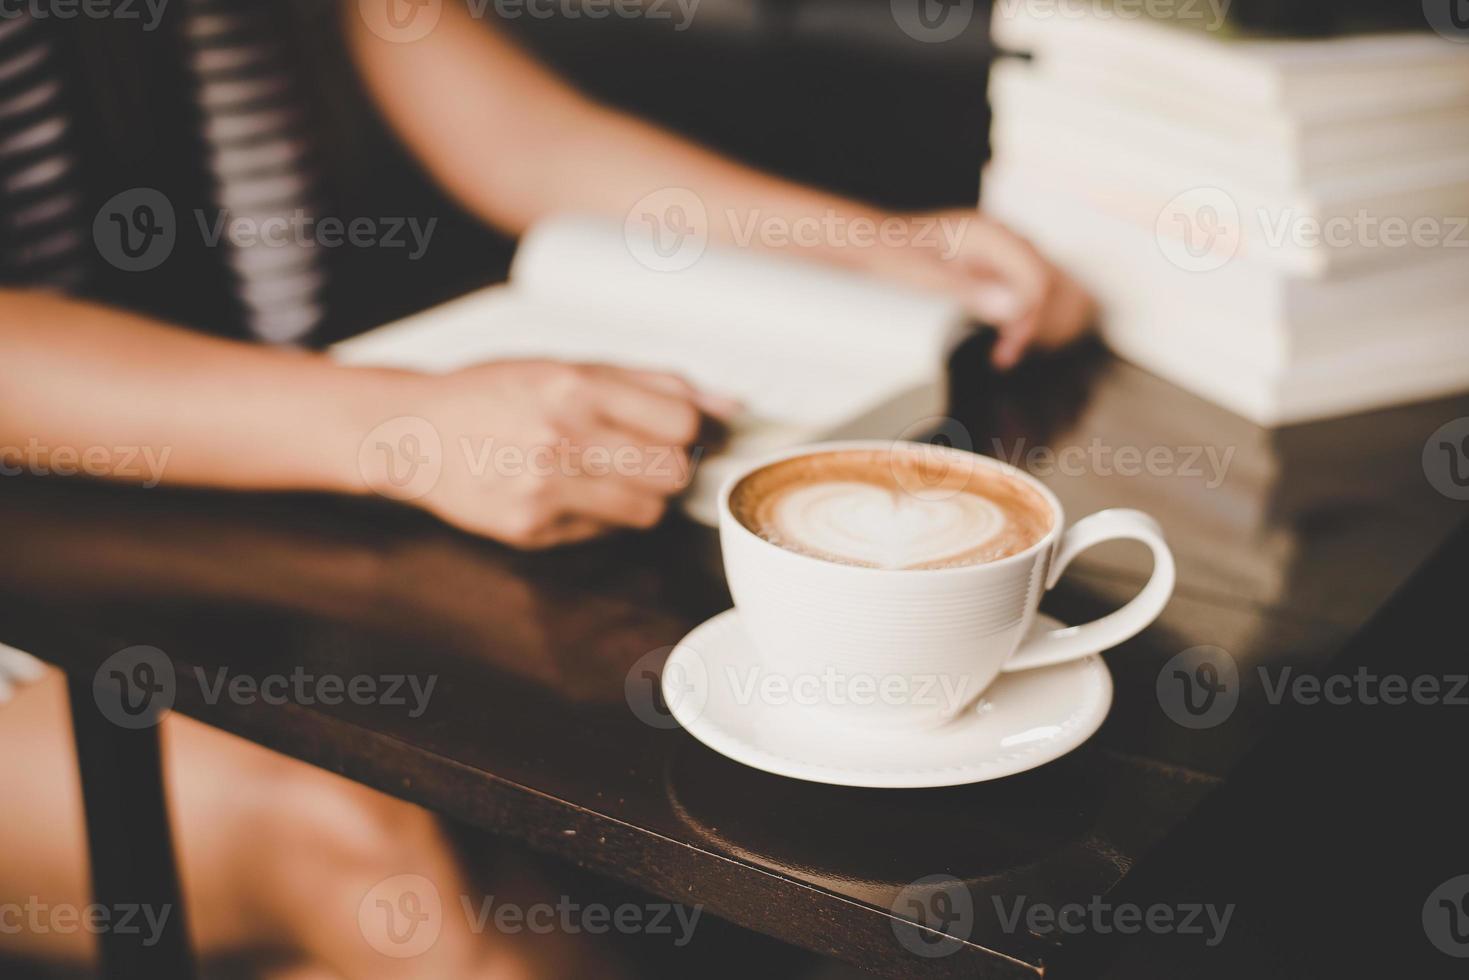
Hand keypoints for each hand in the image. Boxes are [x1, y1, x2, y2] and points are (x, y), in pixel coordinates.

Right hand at [364, 360, 735, 547]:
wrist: (416, 433)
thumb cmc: (496, 393)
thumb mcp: (569, 365)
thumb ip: (653, 383)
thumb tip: (730, 405)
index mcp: (574, 385)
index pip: (682, 422)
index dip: (689, 428)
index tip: (677, 428)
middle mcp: (560, 437)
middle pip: (674, 472)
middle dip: (669, 465)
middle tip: (639, 453)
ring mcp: (544, 489)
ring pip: (648, 511)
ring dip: (639, 495)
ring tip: (601, 472)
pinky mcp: (531, 529)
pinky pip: (604, 531)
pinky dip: (598, 515)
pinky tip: (564, 490)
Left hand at [861, 209, 1095, 369]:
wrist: (874, 242)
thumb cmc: (894, 254)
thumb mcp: (929, 278)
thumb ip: (972, 290)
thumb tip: (1013, 307)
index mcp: (988, 234)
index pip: (1033, 275)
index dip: (1029, 312)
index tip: (1011, 342)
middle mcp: (997, 236)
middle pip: (1035, 280)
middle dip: (1026, 319)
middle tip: (1006, 355)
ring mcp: (993, 248)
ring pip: (1026, 285)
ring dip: (1020, 320)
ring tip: (1003, 354)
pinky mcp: (985, 262)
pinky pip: (1011, 287)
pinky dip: (1008, 313)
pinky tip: (999, 336)